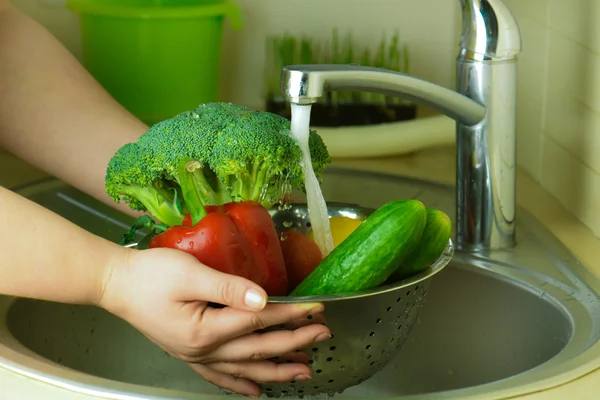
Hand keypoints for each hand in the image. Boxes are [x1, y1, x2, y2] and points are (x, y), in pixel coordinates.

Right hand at [100, 247, 330, 396]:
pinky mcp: (188, 353)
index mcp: (206, 330)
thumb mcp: (190, 274)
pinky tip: (255, 391)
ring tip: (304, 371)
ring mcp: (195, 355)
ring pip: (245, 368)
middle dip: (294, 343)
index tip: (317, 309)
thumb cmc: (150, 275)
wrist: (115, 284)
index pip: (260, 321)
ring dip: (276, 370)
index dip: (292, 315)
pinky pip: (219, 376)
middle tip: (323, 336)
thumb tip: (263, 299)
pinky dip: (239, 384)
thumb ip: (229, 287)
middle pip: (259, 348)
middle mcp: (203, 350)